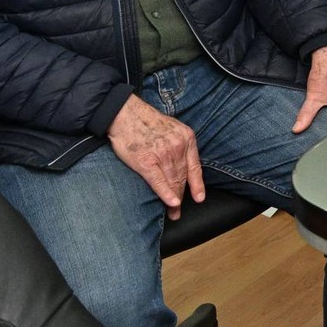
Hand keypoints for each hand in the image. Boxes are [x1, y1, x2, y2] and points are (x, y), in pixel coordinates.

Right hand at [107, 96, 203, 219]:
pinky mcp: (146, 162)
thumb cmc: (147, 122)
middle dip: (182, 196)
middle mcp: (178, 147)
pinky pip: (159, 182)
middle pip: (182, 178)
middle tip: (178, 212)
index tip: (200, 198)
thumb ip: (180, 144)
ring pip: (172, 182)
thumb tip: (183, 162)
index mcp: (187, 138)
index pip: (195, 167)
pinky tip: (171, 203)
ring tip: (173, 212)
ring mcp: (163, 155)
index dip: (197, 185)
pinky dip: (166, 194)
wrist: (126, 114)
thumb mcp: (173, 128)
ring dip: (174, 200)